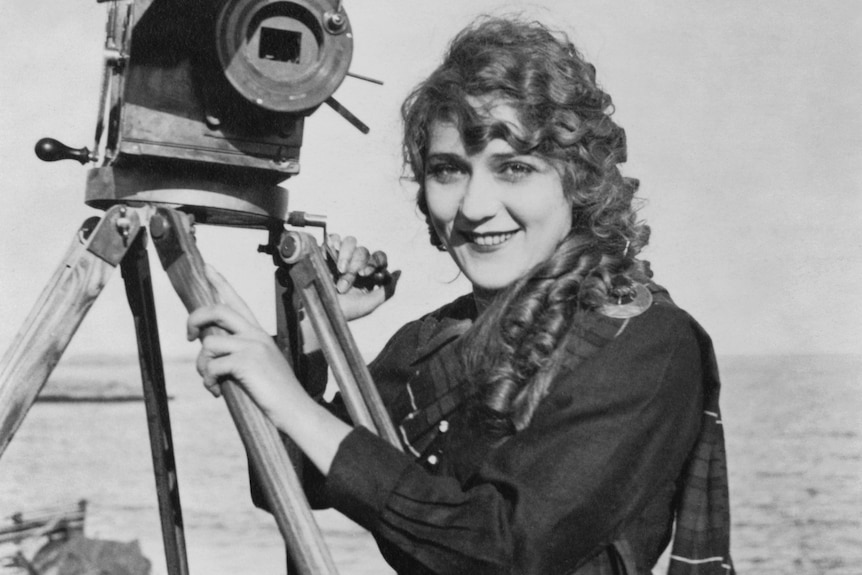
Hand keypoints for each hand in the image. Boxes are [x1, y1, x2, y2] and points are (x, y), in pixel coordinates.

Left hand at [187, 266, 299, 416]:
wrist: (294, 409)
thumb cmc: (275, 392)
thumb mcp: (259, 366)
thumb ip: (238, 352)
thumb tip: (207, 348)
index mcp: (259, 333)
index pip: (237, 301)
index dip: (220, 283)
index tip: (208, 267)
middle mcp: (256, 334)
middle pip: (217, 310)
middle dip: (194, 319)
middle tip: (188, 336)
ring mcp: (252, 346)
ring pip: (209, 344)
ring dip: (202, 367)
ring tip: (211, 381)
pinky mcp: (246, 362)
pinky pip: (212, 366)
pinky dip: (208, 381)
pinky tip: (217, 392)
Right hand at [327, 234, 399, 320]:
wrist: (319, 310)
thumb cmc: (343, 311)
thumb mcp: (369, 304)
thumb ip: (387, 290)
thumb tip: (397, 272)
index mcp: (368, 274)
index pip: (379, 257)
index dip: (375, 261)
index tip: (365, 273)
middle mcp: (356, 263)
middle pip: (364, 251)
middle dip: (356, 265)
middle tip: (345, 282)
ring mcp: (341, 257)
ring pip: (351, 241)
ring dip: (346, 255)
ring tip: (339, 270)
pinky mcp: (326, 252)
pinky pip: (334, 238)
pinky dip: (334, 241)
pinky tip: (332, 252)